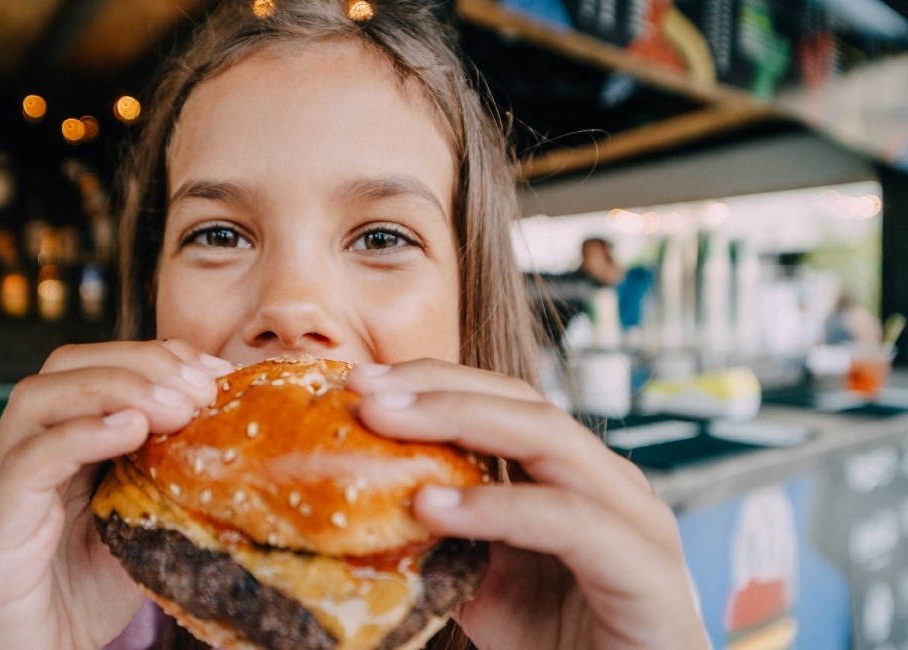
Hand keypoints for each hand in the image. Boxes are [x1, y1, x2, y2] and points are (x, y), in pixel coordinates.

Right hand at [0, 340, 231, 649]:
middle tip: (200, 387)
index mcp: (64, 442)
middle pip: (67, 366)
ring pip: (39, 399)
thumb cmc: (86, 594)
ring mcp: (5, 484)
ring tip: (175, 406)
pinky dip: (79, 435)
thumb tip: (243, 442)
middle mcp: (28, 451)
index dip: (157, 357)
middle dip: (139, 362)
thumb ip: (176, 480)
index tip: (216, 372)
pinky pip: (27, 463)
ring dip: (113, 388)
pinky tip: (131, 430)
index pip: (100, 367)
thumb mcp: (148, 523)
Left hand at [347, 359, 708, 649]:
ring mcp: (640, 523)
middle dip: (438, 390)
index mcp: (576, 476)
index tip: (360, 380)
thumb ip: (441, 536)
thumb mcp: (480, 582)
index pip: (504, 400)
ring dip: (461, 422)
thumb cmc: (556, 647)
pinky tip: (433, 507)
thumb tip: (360, 497)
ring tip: (384, 424)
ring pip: (551, 442)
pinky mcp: (649, 575)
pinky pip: (569, 522)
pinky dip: (498, 507)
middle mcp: (613, 486)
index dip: (433, 381)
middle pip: (525, 404)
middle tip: (364, 389)